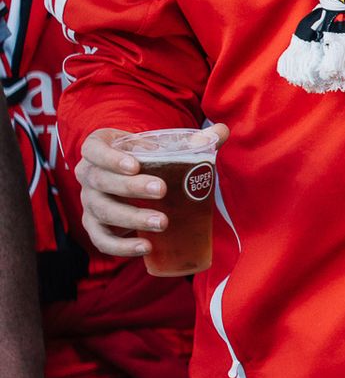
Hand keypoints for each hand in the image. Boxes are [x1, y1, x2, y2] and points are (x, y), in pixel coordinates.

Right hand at [75, 123, 229, 258]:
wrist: (133, 180)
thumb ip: (194, 140)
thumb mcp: (165, 147)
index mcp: (99, 149)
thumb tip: (223, 130)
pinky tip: (146, 247)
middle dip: (130, 187)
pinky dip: (121, 247)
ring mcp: (90, 202)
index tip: (135, 164)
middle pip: (101, 181)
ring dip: (132, 218)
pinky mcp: (96, 226)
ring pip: (103, 211)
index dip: (110, 157)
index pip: (94, 149)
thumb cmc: (149, 159)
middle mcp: (89, 175)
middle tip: (161, 190)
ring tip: (162, 222)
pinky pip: (101, 239)